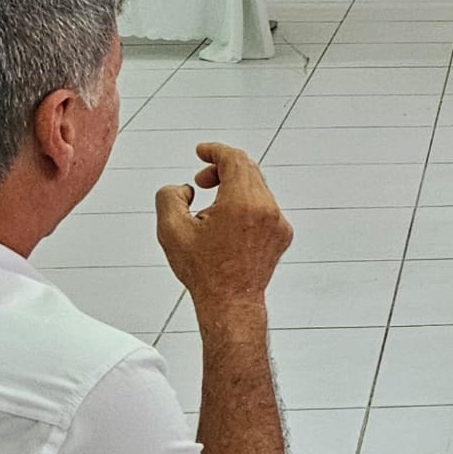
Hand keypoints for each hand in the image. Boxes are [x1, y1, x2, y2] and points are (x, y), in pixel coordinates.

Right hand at [155, 143, 291, 309]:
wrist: (230, 302)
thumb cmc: (204, 272)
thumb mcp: (171, 231)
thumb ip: (169, 196)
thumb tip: (185, 187)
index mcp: (242, 202)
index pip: (234, 159)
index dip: (215, 151)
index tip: (202, 151)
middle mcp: (266, 207)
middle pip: (247, 170)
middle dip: (221, 169)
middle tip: (201, 181)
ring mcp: (278, 221)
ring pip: (257, 188)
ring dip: (233, 188)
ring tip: (209, 210)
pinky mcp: (283, 234)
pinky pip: (265, 207)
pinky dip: (246, 206)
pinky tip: (227, 227)